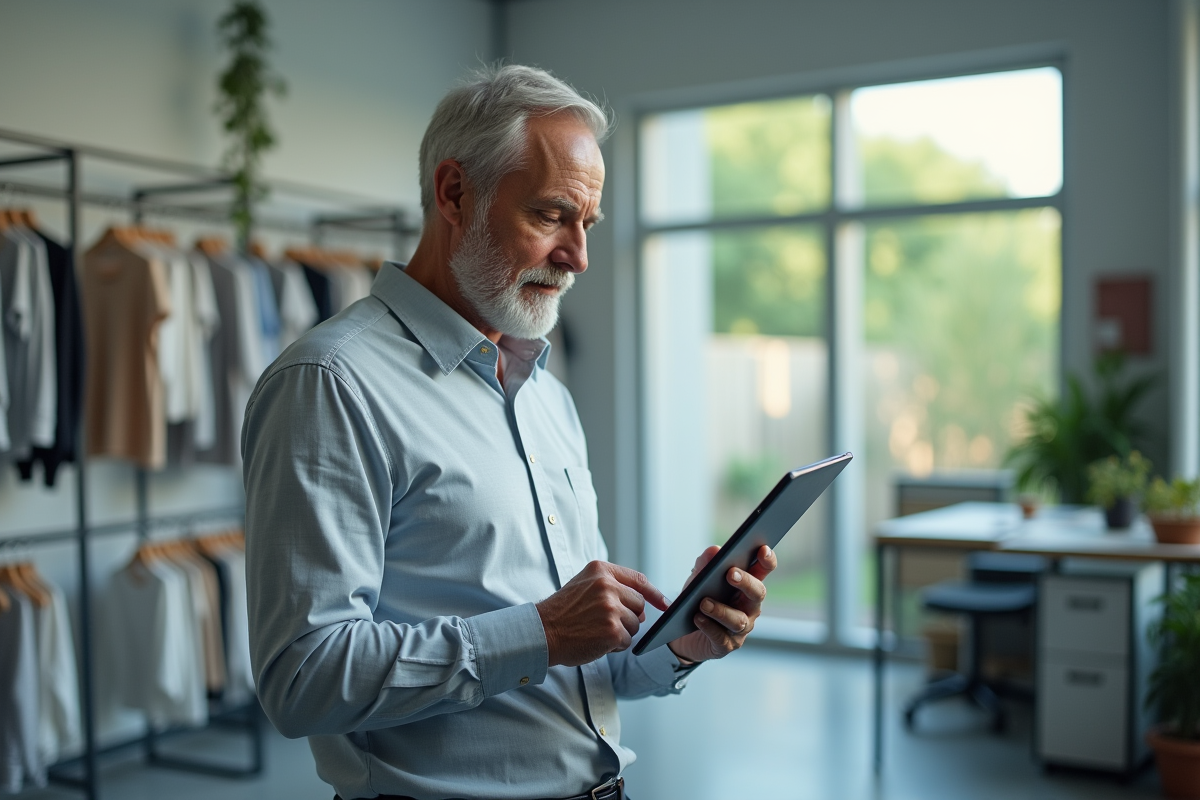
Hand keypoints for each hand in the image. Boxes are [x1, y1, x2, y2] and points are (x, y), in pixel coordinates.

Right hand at [537, 561, 669, 666]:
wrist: (542, 632)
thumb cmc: (563, 612)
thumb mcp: (584, 585)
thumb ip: (613, 587)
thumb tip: (644, 607)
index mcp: (601, 570)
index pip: (638, 580)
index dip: (654, 593)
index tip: (664, 604)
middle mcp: (607, 586)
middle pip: (639, 604)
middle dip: (628, 617)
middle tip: (605, 622)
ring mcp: (610, 608)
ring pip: (634, 624)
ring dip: (621, 632)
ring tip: (596, 631)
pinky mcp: (612, 630)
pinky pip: (627, 640)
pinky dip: (615, 646)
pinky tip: (597, 642)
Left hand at [667, 544, 776, 663]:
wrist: (682, 632)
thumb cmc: (696, 600)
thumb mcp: (697, 580)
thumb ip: (705, 565)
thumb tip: (714, 550)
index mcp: (746, 586)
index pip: (763, 570)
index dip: (767, 560)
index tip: (763, 549)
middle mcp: (749, 607)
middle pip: (757, 593)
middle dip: (745, 582)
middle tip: (730, 574)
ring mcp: (741, 628)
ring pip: (739, 619)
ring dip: (721, 610)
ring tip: (703, 603)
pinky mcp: (727, 645)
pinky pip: (721, 637)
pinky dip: (709, 627)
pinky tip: (697, 618)